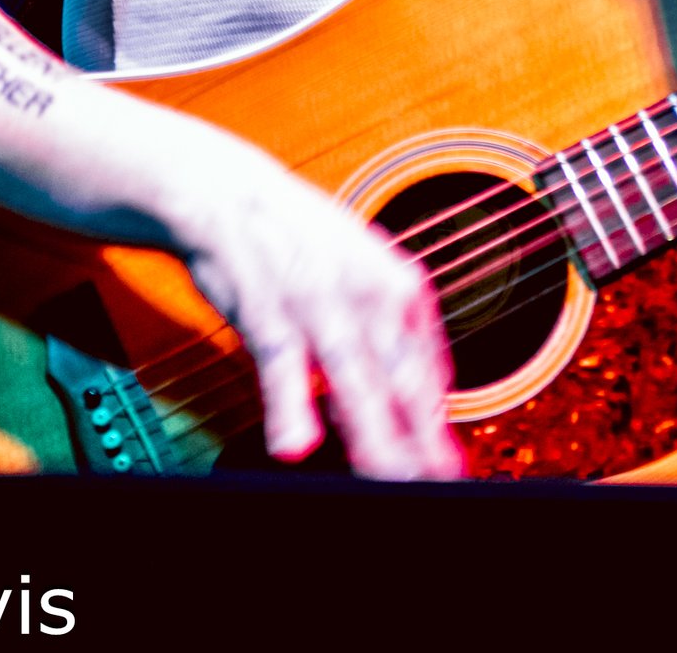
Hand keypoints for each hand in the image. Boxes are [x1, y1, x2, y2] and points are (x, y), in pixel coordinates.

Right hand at [172, 140, 463, 480]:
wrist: (230, 192)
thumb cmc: (300, 244)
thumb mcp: (366, 278)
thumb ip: (391, 340)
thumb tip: (422, 401)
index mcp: (404, 290)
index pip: (432, 374)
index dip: (438, 429)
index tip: (447, 471)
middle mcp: (372, 295)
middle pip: (405, 384)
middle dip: (422, 444)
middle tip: (436, 484)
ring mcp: (321, 301)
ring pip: (355, 381)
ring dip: (373, 437)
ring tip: (390, 479)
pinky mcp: (267, 305)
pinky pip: (281, 364)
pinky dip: (289, 405)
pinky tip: (295, 445)